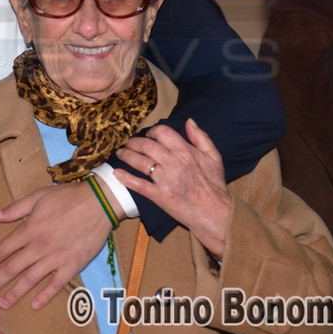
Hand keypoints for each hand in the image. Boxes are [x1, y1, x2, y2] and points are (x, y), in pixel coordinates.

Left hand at [0, 181, 114, 309]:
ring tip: (3, 303)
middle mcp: (39, 246)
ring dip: (14, 293)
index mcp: (29, 229)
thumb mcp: (37, 196)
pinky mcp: (72, 265)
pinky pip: (55, 284)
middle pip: (12, 268)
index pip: (3, 249)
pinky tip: (34, 305)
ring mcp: (55, 258)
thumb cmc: (67, 197)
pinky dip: (44, 296)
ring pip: (30, 280)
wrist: (98, 203)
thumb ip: (15, 209)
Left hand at [115, 118, 231, 257]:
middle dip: (134, 142)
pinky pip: (139, 184)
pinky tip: (117, 173)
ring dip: (126, 155)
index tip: (148, 135)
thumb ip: (201, 137)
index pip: (162, 132)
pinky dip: (126, 178)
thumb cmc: (214, 184)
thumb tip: (189, 121)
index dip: (151, 131)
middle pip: (147, 145)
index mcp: (186, 152)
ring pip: (140, 162)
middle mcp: (174, 163)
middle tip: (129, 144)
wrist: (215, 212)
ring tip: (120, 154)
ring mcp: (165, 179)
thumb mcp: (214, 156)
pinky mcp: (159, 195)